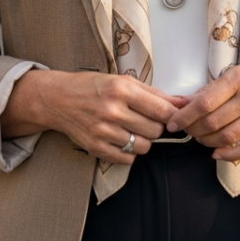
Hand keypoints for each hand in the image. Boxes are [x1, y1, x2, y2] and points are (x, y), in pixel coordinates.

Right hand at [3, 70, 186, 164]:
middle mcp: (112, 111)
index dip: (172, 116)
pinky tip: (123, 140)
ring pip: (143, 147)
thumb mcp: (122, 80)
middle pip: (155, 130)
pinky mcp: (95, 147)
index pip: (161, 110)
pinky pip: (127, 160)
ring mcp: (103, 131)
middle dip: (157, 127)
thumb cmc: (93, 86)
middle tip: (148, 121)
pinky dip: (130, 153)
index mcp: (121, 90)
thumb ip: (152, 92)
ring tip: (134, 130)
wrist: (58, 99)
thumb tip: (180, 102)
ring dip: (144, 141)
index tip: (172, 116)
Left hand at [167, 47, 239, 161]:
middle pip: (212, 122)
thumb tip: (187, 101)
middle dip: (193, 130)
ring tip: (199, 139)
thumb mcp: (239, 68)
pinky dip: (230, 154)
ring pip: (227, 137)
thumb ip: (214, 87)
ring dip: (207, 142)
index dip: (184, 116)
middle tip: (185, 131)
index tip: (173, 122)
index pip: (204, 103)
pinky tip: (217, 153)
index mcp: (239, 78)